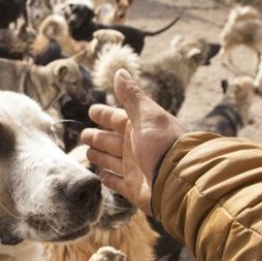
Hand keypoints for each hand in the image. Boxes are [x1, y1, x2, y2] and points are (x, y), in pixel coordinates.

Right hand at [80, 69, 185, 213]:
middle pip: (110, 140)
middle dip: (97, 137)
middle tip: (82, 135)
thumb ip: (132, 96)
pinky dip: (107, 179)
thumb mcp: (148, 115)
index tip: (92, 111)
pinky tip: (100, 176)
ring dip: (100, 157)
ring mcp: (134, 168)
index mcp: (140, 127)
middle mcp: (136, 147)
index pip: (116, 118)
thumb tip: (119, 72)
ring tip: (87, 154)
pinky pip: (116, 182)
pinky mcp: (133, 188)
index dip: (104, 114)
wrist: (178, 180)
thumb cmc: (163, 144)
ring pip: (111, 161)